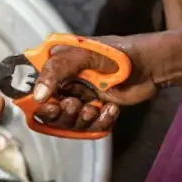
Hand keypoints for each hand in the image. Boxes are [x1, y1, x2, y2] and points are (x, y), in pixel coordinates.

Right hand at [32, 35, 159, 133]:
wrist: (149, 64)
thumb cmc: (114, 53)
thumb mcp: (80, 54)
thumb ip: (55, 71)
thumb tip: (37, 96)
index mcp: (54, 70)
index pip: (33, 91)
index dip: (36, 102)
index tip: (50, 104)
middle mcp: (64, 86)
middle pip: (49, 112)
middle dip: (61, 114)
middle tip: (74, 105)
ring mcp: (81, 100)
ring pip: (69, 123)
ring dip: (81, 119)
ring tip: (94, 107)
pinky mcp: (97, 112)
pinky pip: (91, 128)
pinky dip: (101, 121)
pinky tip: (111, 108)